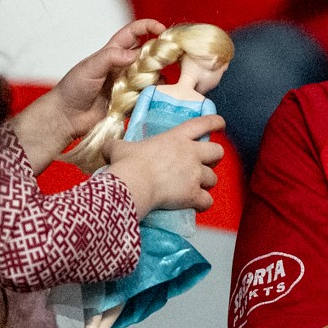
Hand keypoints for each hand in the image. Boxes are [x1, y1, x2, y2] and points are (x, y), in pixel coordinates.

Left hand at [15, 18, 165, 159]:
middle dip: (159, 53)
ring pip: (151, 76)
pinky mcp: (130, 101)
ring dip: (156, 77)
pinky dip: (152, 96)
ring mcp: (128, 84)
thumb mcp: (90, 68)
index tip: (162, 29)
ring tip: (153, 82)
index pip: (133, 33)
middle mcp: (123, 66)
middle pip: (147, 54)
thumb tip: (135, 54)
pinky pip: (147, 96)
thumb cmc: (73, 88)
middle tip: (168, 57)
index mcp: (112, 53)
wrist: (66, 116)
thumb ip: (111, 58)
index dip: (148, 27)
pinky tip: (151, 97)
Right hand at [107, 115, 223, 216]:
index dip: (214, 122)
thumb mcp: (119, 148)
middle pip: (217, 152)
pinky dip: (204, 203)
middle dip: (214, 158)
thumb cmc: (127, 163)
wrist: (133, 184)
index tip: (221, 124)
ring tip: (197, 187)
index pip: (203, 124)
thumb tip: (106, 148)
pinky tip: (197, 205)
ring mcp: (194, 174)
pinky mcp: (193, 194)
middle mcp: (191, 153)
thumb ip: (116, 146)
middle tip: (205, 163)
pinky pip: (208, 200)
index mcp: (177, 137)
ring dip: (207, 183)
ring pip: (214, 178)